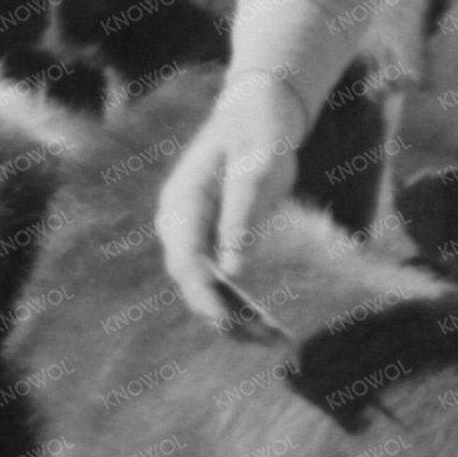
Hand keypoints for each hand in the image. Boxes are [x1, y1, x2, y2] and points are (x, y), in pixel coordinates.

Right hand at [154, 73, 307, 331]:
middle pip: (193, 282)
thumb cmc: (259, 131)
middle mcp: (181, 224)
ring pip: (208, 290)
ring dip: (238, 319)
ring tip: (276, 343)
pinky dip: (246, 307)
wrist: (259, 113)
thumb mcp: (257, 167)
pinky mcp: (217, 243)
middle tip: (264, 340)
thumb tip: (233, 269)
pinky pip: (224, 283)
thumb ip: (242, 216)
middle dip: (225, 316)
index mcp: (181, 203)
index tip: (227, 321)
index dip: (203, 294)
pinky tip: (272, 329)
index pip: (184, 259)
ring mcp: (197, 235)